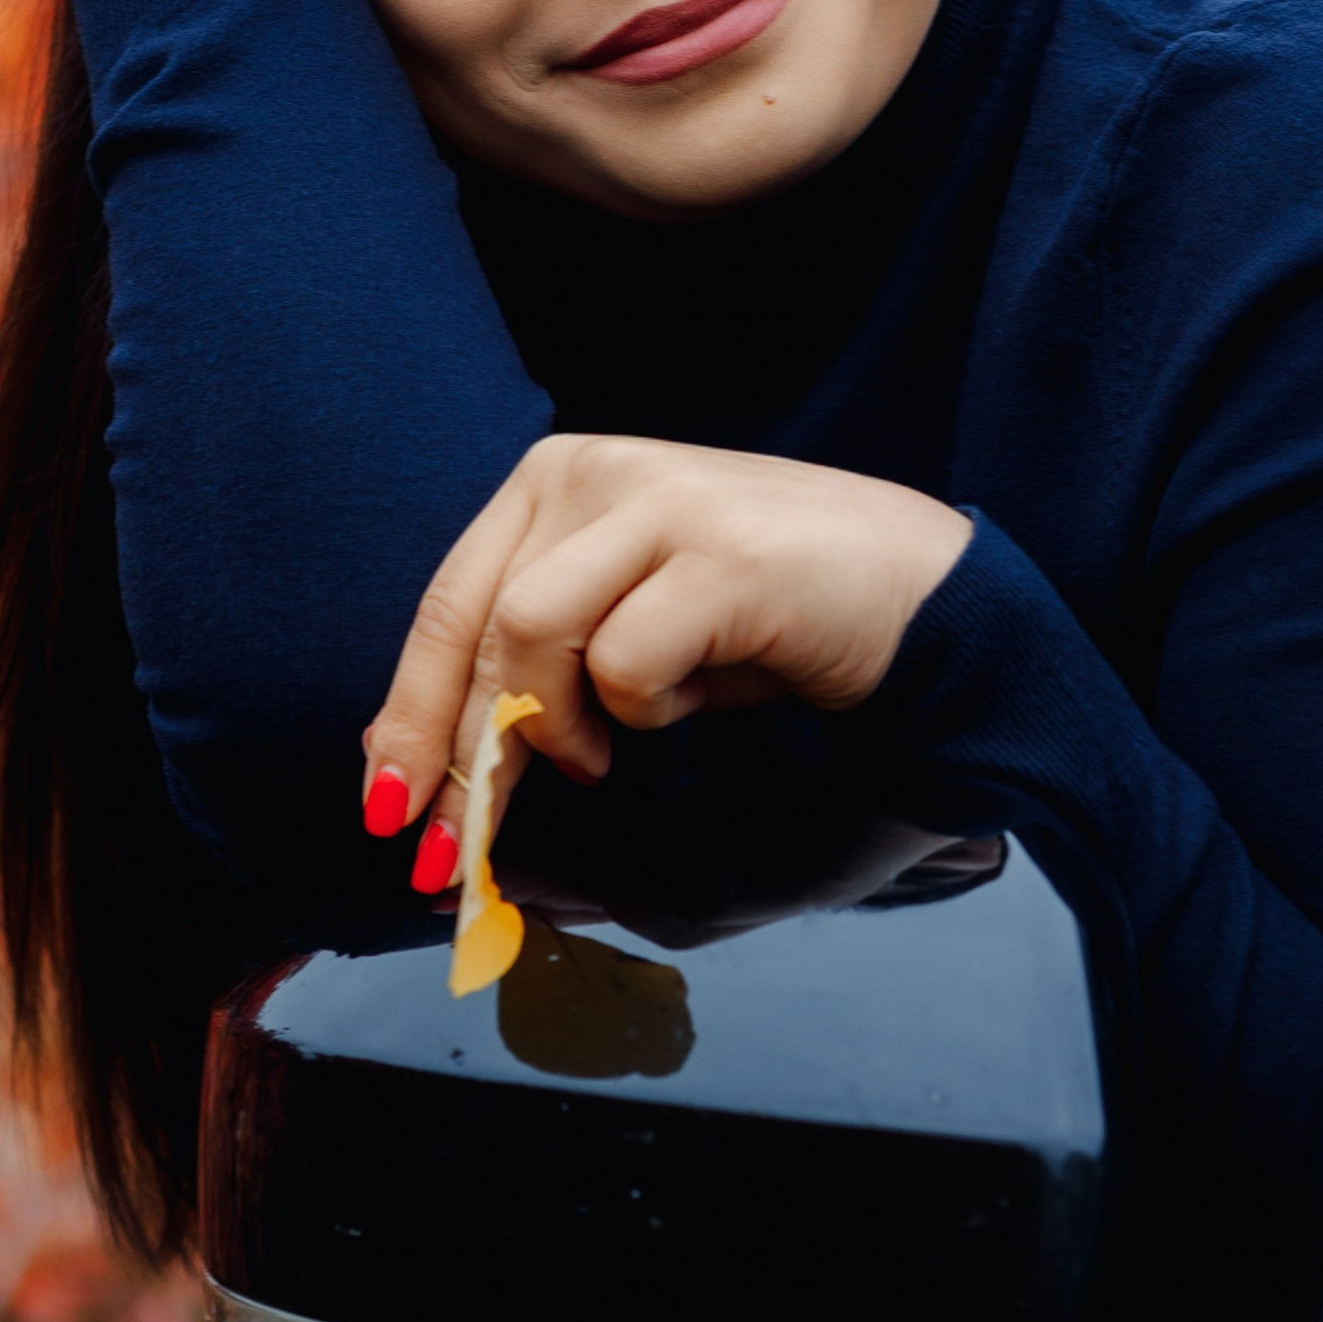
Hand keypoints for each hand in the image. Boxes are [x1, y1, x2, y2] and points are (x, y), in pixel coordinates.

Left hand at [360, 435, 973, 888]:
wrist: (932, 602)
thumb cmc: (778, 626)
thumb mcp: (636, 646)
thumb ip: (543, 682)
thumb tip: (436, 776)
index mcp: (559, 482)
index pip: (449, 605)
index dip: (408, 714)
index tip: (391, 808)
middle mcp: (592, 471)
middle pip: (472, 627)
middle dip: (459, 756)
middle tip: (457, 850)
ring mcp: (656, 500)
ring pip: (528, 634)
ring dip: (560, 727)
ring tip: (611, 757)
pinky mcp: (715, 549)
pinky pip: (624, 660)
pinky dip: (644, 712)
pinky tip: (698, 700)